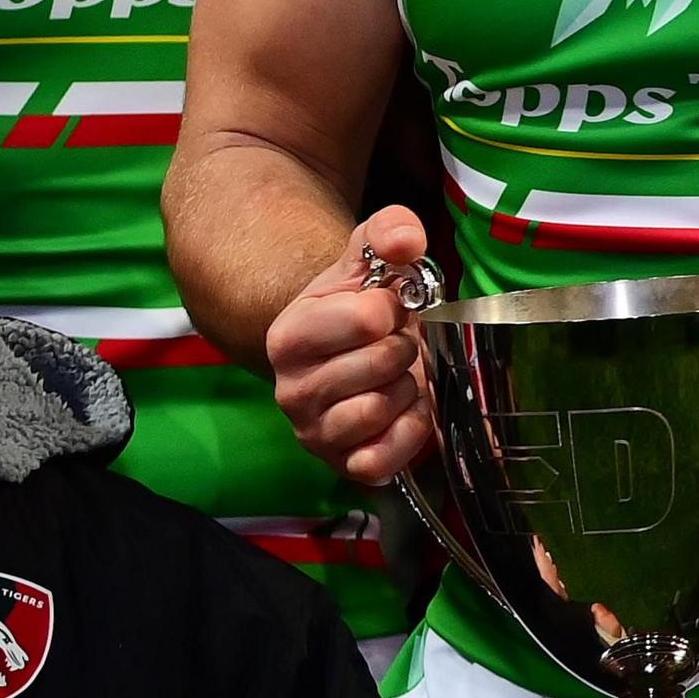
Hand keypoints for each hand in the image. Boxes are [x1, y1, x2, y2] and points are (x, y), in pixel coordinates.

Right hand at [265, 208, 434, 483]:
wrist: (357, 352)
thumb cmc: (363, 305)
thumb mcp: (370, 256)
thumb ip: (389, 231)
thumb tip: (408, 241)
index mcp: (290, 334)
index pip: (367, 319)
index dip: (392, 308)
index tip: (386, 310)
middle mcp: (290, 389)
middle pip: (380, 364)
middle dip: (402, 348)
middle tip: (393, 345)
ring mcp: (313, 432)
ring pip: (380, 409)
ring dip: (405, 388)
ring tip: (394, 376)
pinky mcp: (340, 466)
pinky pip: (383, 458)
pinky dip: (408, 432)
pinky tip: (404, 411)